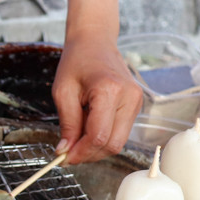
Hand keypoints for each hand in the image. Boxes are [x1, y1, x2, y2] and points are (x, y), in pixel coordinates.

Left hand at [52, 33, 141, 164]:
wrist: (95, 42)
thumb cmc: (77, 62)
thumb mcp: (63, 92)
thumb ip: (67, 124)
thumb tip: (65, 151)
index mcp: (110, 91)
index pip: (99, 136)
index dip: (81, 152)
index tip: (64, 157)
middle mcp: (129, 97)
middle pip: (112, 145)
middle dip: (89, 154)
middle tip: (68, 153)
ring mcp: (136, 102)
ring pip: (118, 143)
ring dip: (95, 148)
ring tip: (76, 136)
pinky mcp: (136, 106)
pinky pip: (120, 133)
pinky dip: (103, 138)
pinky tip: (88, 128)